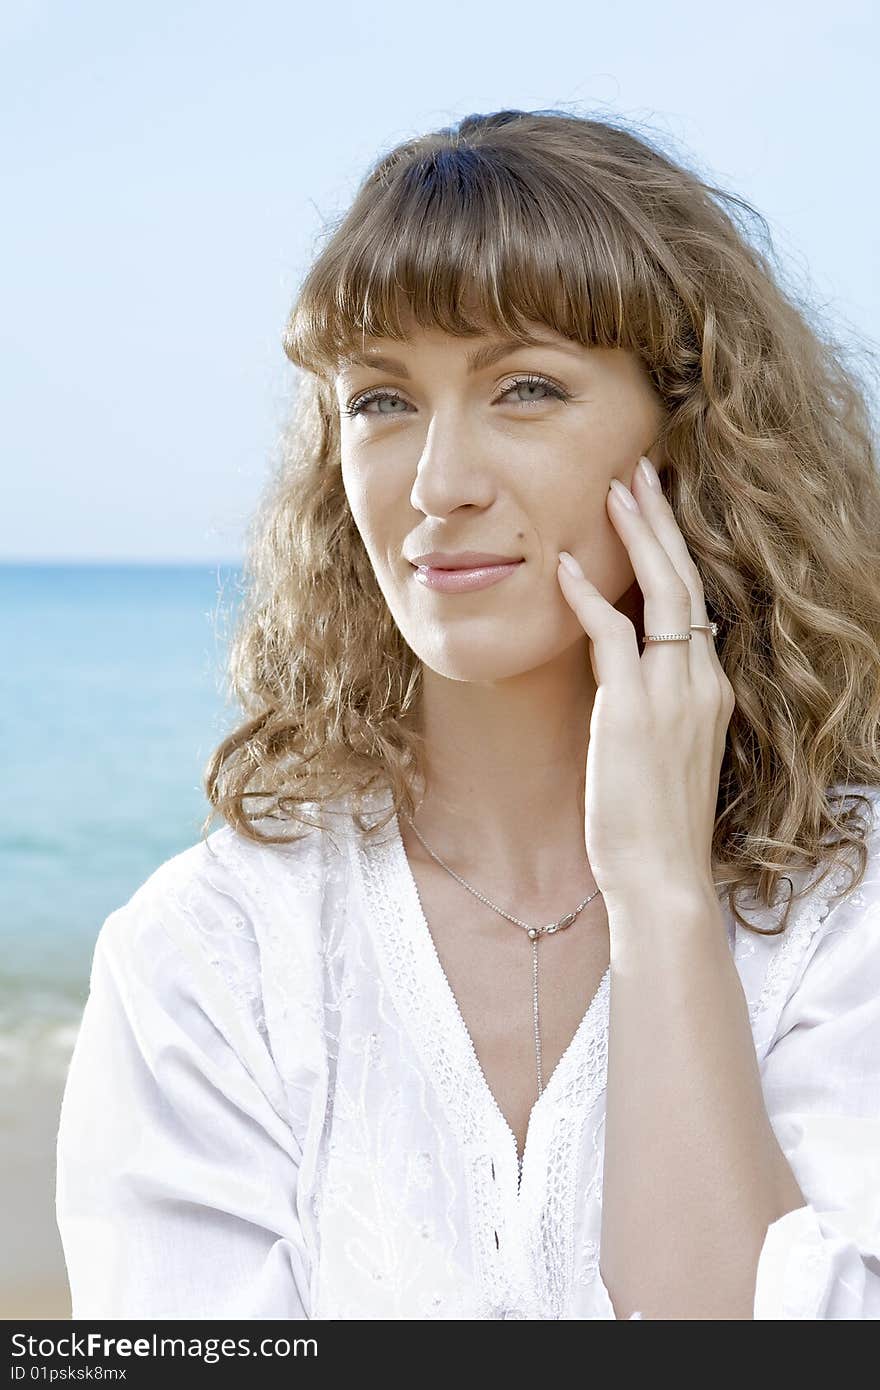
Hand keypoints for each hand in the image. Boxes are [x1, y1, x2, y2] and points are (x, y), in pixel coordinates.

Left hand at [556, 454, 734, 909]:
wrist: (662, 877)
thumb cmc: (654, 826)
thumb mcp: (664, 755)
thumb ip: (655, 708)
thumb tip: (627, 678)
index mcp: (710, 691)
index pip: (694, 604)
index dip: (674, 553)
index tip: (655, 511)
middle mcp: (701, 682)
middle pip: (685, 581)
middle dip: (663, 521)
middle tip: (641, 470)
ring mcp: (672, 693)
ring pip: (662, 592)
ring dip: (637, 535)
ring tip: (615, 488)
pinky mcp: (634, 710)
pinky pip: (612, 635)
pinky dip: (587, 596)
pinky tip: (564, 564)